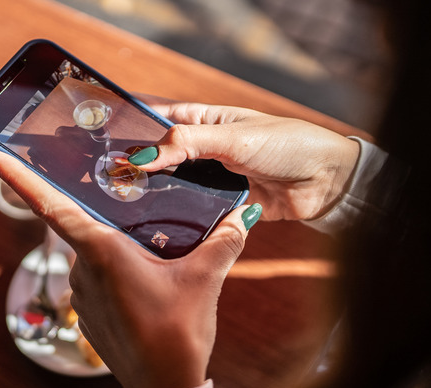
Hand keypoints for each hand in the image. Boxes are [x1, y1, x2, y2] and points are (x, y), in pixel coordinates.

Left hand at [0, 150, 259, 387]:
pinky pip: (98, 278)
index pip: (51, 206)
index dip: (20, 179)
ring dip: (116, 245)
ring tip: (153, 248)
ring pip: (94, 252)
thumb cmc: (177, 335)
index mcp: (101, 252)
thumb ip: (224, 241)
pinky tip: (146, 277)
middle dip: (104, 211)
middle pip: (84, 224)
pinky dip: (116, 270)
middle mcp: (82, 270)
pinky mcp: (89, 313)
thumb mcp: (205, 281)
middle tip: (129, 197)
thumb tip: (244, 214)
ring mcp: (83, 294)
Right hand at [130, 98, 360, 220]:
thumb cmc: (285, 144)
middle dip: (138, 168)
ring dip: (155, 195)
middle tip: (107, 181)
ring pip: (174, 187)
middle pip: (161, 157)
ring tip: (123, 205)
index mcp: (204, 122)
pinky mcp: (224, 205)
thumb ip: (187, 144)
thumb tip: (143, 156)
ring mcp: (213, 179)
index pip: (158, 120)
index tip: (103, 144)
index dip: (132, 130)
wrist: (327, 181)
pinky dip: (179, 217)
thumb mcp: (232, 138)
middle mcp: (204, 150)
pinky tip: (157, 225)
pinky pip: (195, 212)